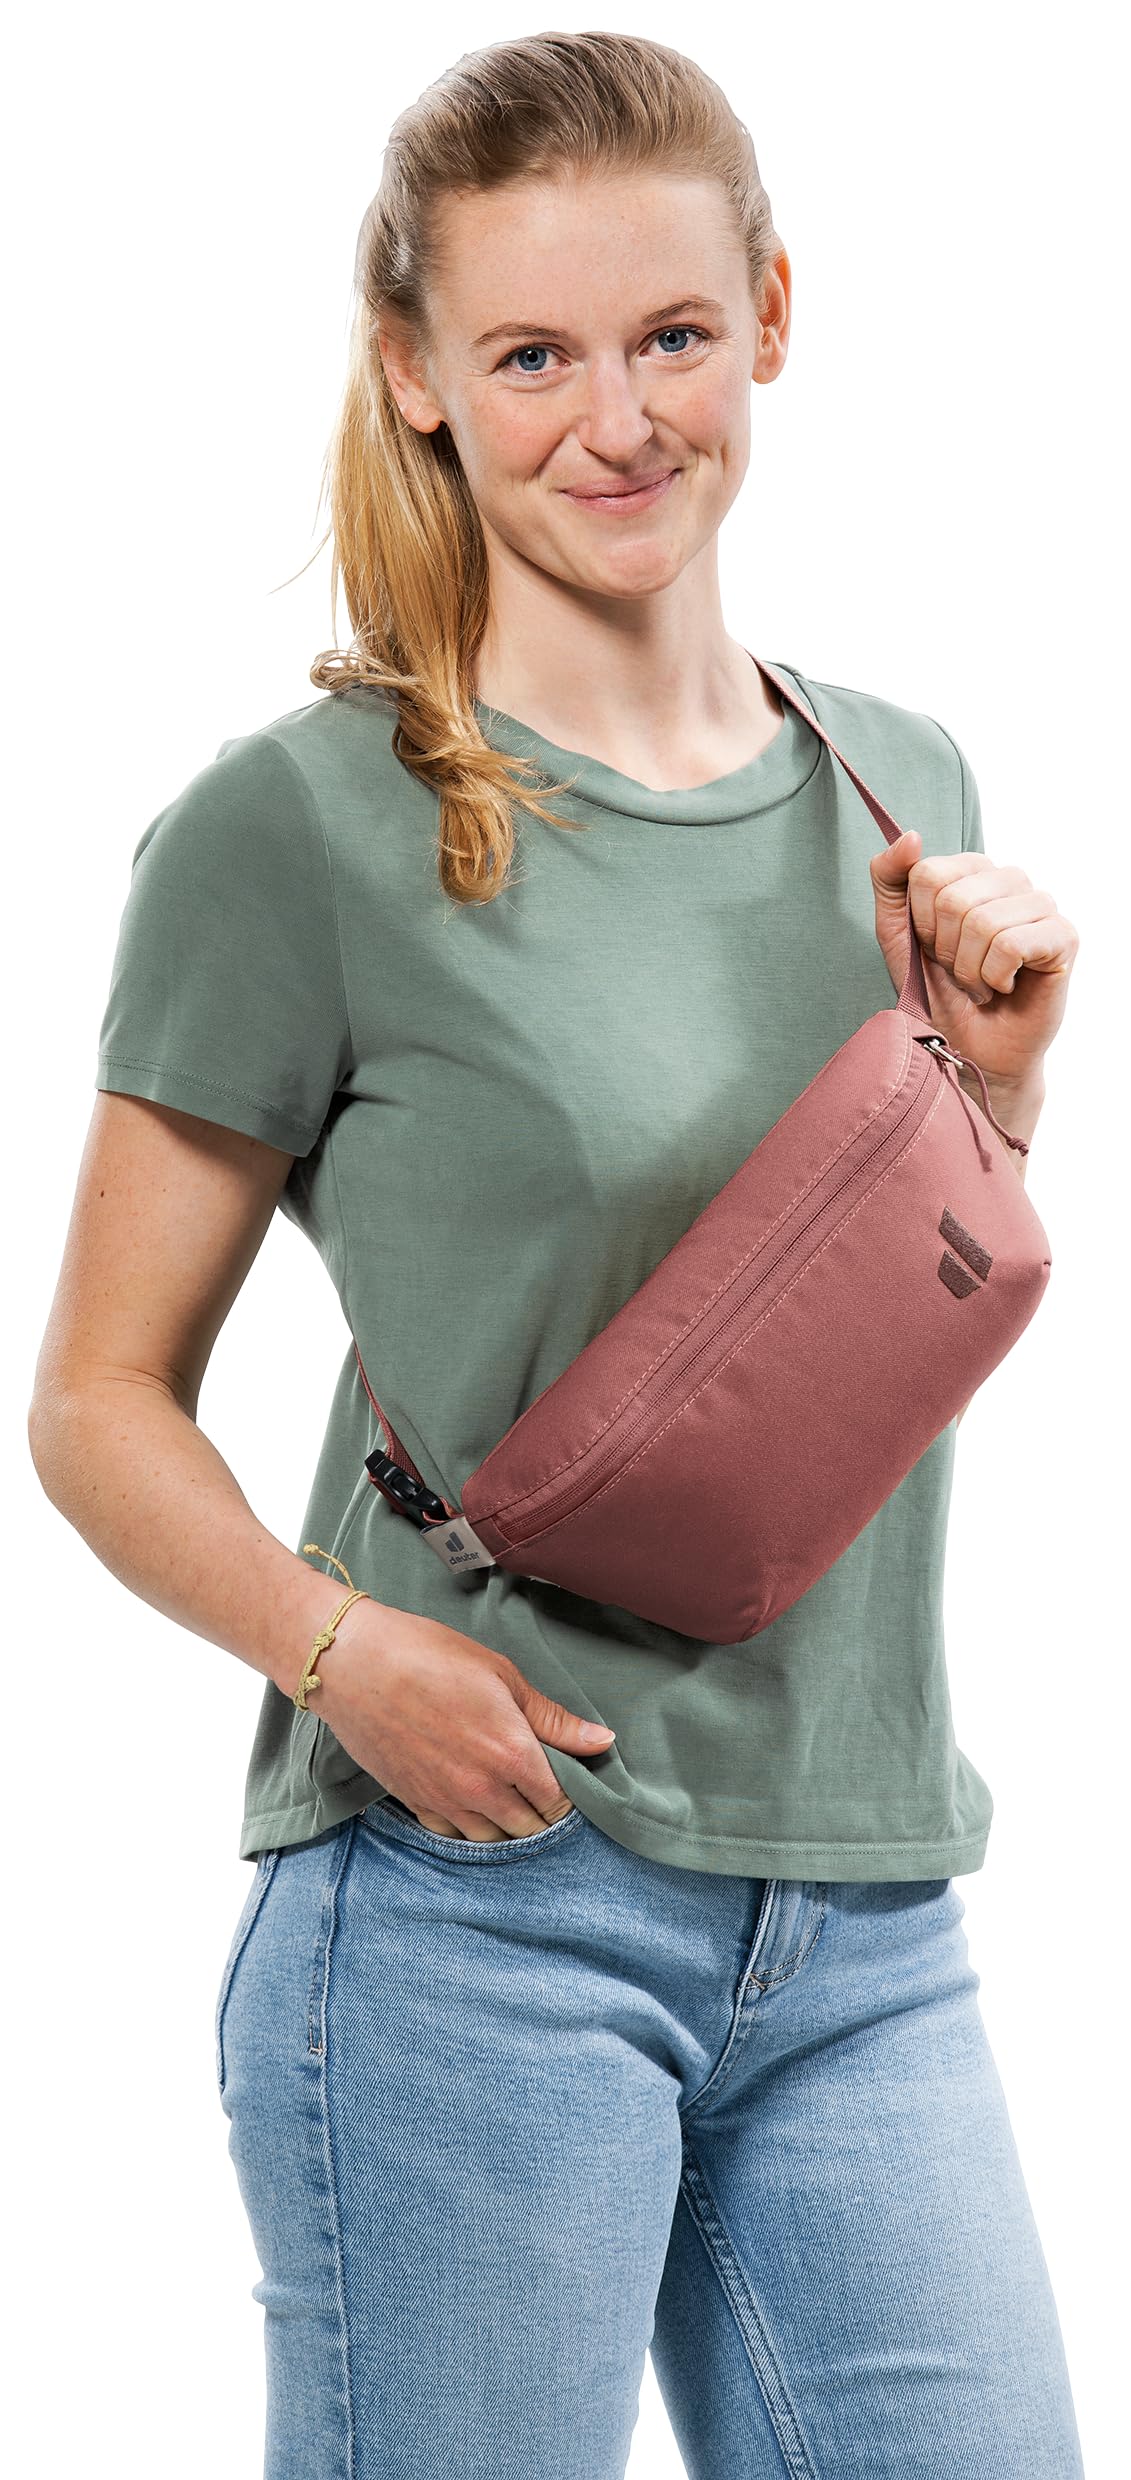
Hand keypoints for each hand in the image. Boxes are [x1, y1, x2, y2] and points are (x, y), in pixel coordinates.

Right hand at [308, 1599, 614, 1841]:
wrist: (354, 1664)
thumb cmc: (430, 1656)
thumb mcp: (501, 1676)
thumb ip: (553, 1719)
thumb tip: (603, 1741)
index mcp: (512, 1754)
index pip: (558, 1802)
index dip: (570, 1797)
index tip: (570, 1784)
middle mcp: (482, 1788)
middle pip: (528, 1828)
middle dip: (543, 1816)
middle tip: (543, 1793)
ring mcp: (445, 1801)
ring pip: (491, 1838)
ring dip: (507, 1826)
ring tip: (511, 1802)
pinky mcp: (414, 1802)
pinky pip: (452, 1834)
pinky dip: (468, 1826)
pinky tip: (472, 1805)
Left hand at [869, 832, 1078, 1091]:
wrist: (970, 1047)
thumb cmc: (937, 989)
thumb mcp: (896, 933)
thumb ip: (889, 879)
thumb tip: (910, 836)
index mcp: (972, 870)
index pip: (927, 873)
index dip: (920, 923)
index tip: (933, 948)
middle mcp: (1010, 879)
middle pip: (953, 899)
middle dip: (945, 950)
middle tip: (960, 972)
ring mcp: (1041, 904)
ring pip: (983, 922)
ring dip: (970, 970)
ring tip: (982, 983)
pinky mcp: (1063, 936)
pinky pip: (1011, 944)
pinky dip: (995, 977)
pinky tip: (1005, 987)